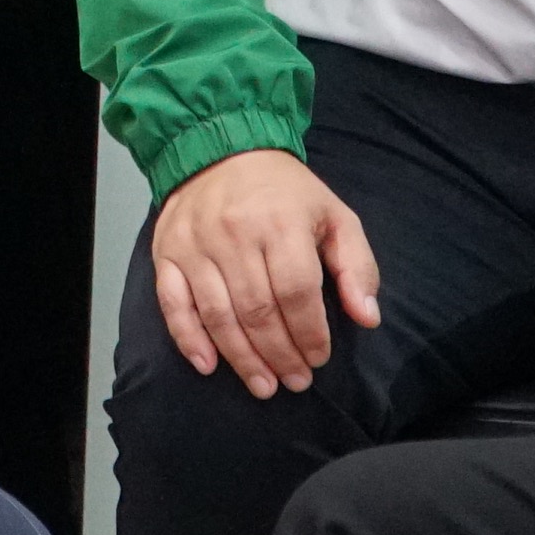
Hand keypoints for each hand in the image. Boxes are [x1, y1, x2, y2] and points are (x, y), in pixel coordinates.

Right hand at [150, 147, 382, 398]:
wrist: (220, 148)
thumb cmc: (285, 192)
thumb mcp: (334, 215)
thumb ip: (356, 266)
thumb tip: (367, 318)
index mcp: (281, 223)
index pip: (296, 292)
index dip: (309, 333)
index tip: (319, 358)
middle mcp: (235, 235)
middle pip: (258, 310)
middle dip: (280, 355)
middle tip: (296, 382)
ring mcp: (196, 245)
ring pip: (219, 315)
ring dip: (242, 358)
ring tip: (264, 386)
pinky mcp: (167, 253)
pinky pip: (173, 304)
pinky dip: (188, 339)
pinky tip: (208, 367)